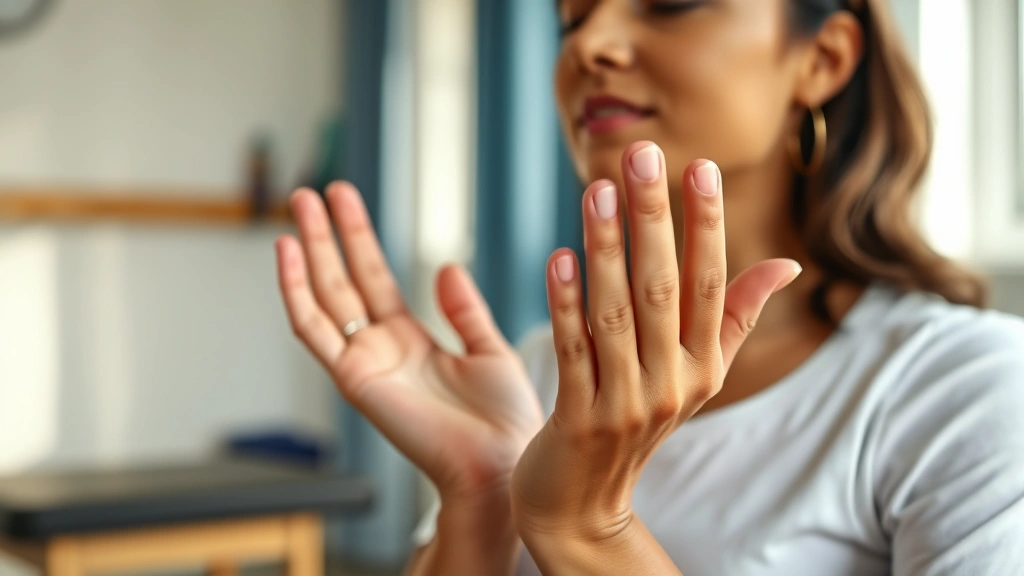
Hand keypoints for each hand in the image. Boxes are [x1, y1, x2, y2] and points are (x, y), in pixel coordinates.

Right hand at [276, 183, 542, 501]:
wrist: (501, 461)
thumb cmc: (502, 419)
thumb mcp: (488, 351)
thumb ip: (463, 310)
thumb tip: (445, 267)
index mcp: (411, 341)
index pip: (374, 278)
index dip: (358, 239)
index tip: (345, 199)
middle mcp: (380, 349)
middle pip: (343, 280)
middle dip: (328, 235)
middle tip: (311, 192)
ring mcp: (363, 363)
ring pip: (324, 296)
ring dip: (309, 251)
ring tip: (298, 205)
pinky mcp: (354, 378)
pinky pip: (314, 329)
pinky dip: (295, 290)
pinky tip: (288, 251)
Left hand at [511, 143, 800, 547]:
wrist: (586, 504)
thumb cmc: (638, 421)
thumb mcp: (696, 374)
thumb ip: (735, 318)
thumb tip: (788, 265)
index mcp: (703, 366)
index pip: (711, 284)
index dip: (707, 226)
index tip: (700, 166)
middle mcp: (671, 383)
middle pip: (664, 288)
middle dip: (655, 217)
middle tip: (641, 152)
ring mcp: (625, 403)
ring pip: (615, 313)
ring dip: (606, 248)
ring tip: (596, 189)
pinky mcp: (578, 419)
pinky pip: (573, 350)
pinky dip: (566, 304)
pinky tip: (559, 258)